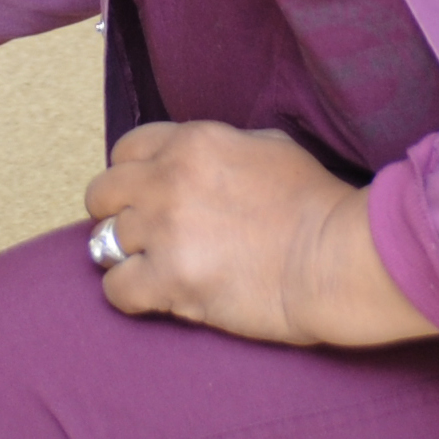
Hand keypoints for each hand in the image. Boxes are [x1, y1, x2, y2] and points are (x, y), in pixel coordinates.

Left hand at [84, 121, 437, 347]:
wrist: (337, 258)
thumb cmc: (317, 204)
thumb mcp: (269, 147)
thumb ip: (222, 148)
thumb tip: (201, 161)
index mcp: (192, 142)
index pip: (126, 150)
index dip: (130, 176)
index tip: (143, 197)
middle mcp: (168, 179)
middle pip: (101, 193)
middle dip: (115, 214)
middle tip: (139, 235)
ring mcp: (166, 230)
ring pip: (103, 242)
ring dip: (126, 257)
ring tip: (153, 268)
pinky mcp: (171, 280)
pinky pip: (116, 289)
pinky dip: (129, 295)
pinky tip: (155, 296)